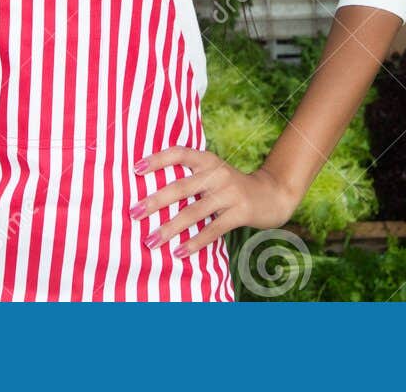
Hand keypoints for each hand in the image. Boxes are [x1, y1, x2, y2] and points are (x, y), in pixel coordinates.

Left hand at [129, 147, 298, 257]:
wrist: (272, 194)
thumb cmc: (231, 187)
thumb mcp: (213, 174)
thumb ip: (190, 178)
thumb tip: (151, 193)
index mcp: (207, 160)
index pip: (179, 153)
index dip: (157, 159)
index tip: (135, 169)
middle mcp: (217, 173)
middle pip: (181, 186)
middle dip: (155, 201)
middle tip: (133, 213)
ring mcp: (230, 192)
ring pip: (194, 211)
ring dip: (170, 228)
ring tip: (150, 241)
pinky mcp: (241, 212)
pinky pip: (213, 229)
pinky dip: (194, 242)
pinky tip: (179, 252)